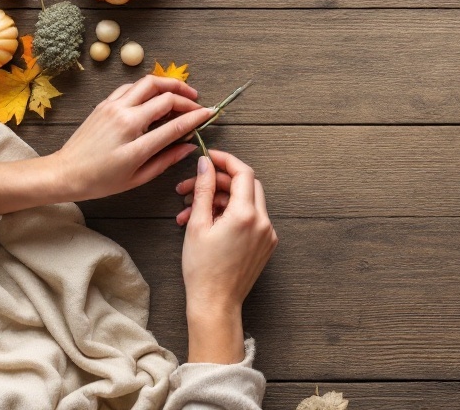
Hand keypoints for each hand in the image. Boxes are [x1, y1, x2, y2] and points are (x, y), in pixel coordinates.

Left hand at [50, 76, 213, 201]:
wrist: (64, 172)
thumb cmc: (100, 181)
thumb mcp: (137, 178)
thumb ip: (166, 160)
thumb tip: (188, 146)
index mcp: (135, 144)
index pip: (175, 124)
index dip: (196, 117)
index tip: (209, 114)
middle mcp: (125, 119)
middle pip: (165, 97)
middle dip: (186, 99)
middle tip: (197, 105)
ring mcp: (113, 108)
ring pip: (149, 83)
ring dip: (169, 85)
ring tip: (182, 93)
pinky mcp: (105, 103)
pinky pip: (132, 87)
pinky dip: (149, 87)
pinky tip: (156, 96)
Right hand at [181, 150, 277, 363]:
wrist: (215, 304)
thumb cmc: (202, 269)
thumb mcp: (197, 225)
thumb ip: (203, 190)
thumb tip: (205, 164)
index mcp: (246, 214)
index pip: (243, 172)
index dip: (225, 160)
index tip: (208, 156)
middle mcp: (263, 221)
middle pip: (247, 185)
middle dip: (220, 181)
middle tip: (193, 186)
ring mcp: (268, 233)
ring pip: (247, 203)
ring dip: (221, 200)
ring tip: (191, 212)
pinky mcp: (266, 244)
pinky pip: (251, 219)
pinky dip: (231, 215)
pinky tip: (208, 224)